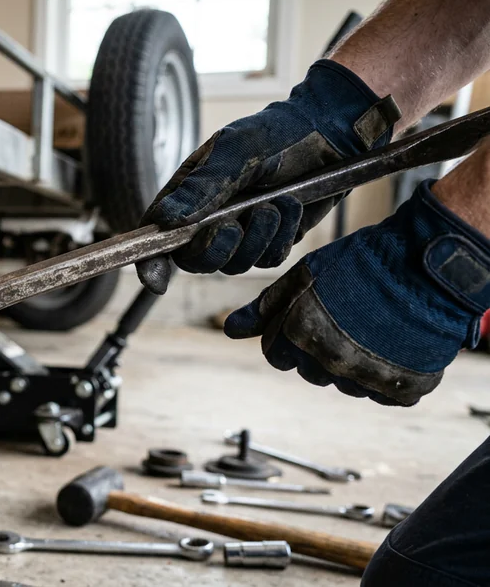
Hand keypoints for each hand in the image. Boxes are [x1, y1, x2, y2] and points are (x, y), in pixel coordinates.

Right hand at [137, 59, 399, 293]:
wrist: (327, 134)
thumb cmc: (275, 134)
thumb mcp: (234, 153)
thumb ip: (200, 188)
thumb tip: (164, 221)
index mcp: (187, 195)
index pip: (156, 234)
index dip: (151, 261)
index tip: (156, 279)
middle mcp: (208, 220)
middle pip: (195, 261)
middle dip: (215, 250)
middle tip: (231, 226)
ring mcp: (240, 234)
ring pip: (236, 264)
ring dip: (258, 236)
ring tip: (275, 202)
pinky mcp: (271, 242)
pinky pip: (268, 260)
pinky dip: (281, 237)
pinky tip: (290, 206)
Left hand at [224, 181, 489, 405]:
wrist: (427, 264)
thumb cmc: (361, 263)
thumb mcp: (304, 276)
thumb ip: (264, 308)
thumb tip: (230, 329)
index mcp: (299, 334)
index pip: (275, 355)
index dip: (287, 336)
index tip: (311, 318)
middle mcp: (329, 362)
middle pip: (308, 371)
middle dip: (317, 350)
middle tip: (345, 320)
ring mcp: (367, 378)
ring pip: (343, 382)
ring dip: (352, 363)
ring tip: (372, 329)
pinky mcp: (403, 389)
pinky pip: (381, 393)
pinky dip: (386, 376)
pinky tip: (393, 346)